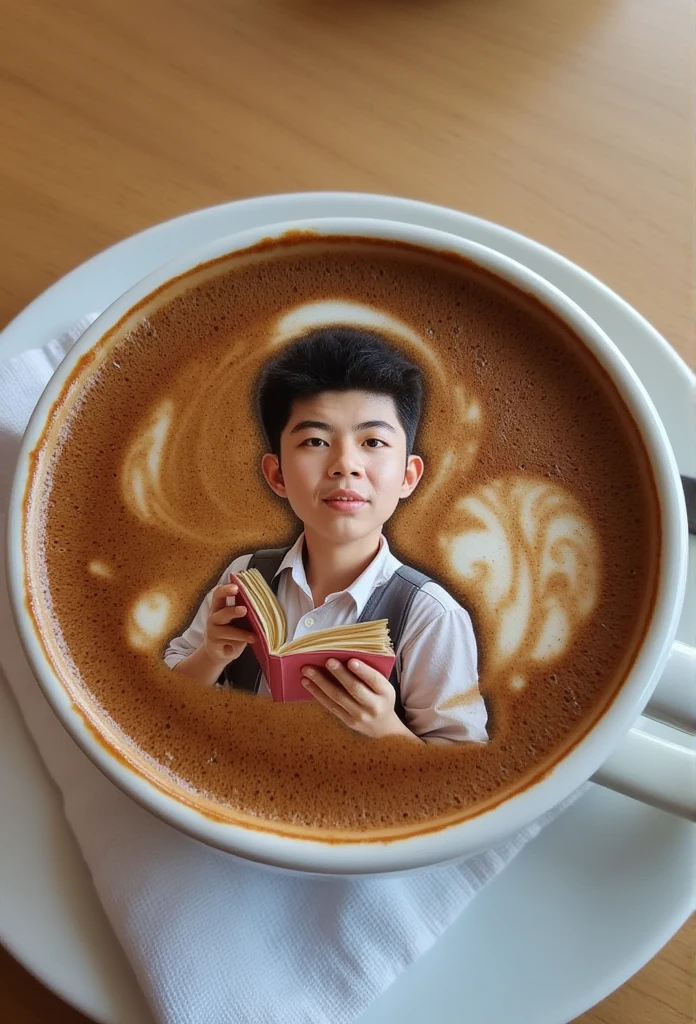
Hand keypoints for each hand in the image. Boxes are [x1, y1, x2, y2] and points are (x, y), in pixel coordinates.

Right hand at [203, 583, 255, 665]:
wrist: (222, 654)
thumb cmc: (234, 633)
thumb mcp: (240, 620)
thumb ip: (246, 612)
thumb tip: (264, 605)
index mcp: (220, 606)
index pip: (219, 593)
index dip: (226, 589)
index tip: (236, 587)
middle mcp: (214, 616)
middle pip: (218, 613)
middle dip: (232, 609)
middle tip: (244, 610)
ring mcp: (212, 630)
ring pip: (225, 629)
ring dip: (240, 632)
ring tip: (253, 635)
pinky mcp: (214, 643)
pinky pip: (228, 641)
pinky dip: (241, 641)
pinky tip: (251, 640)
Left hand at [301, 658, 418, 740]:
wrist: (382, 727)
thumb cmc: (380, 698)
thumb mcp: (384, 687)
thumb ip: (370, 674)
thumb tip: (345, 655)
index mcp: (386, 692)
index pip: (374, 680)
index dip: (362, 671)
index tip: (351, 661)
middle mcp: (374, 706)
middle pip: (355, 689)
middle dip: (340, 674)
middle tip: (327, 661)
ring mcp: (359, 716)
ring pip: (338, 697)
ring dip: (321, 682)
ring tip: (307, 670)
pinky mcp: (347, 721)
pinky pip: (330, 706)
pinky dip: (317, 693)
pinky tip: (307, 683)